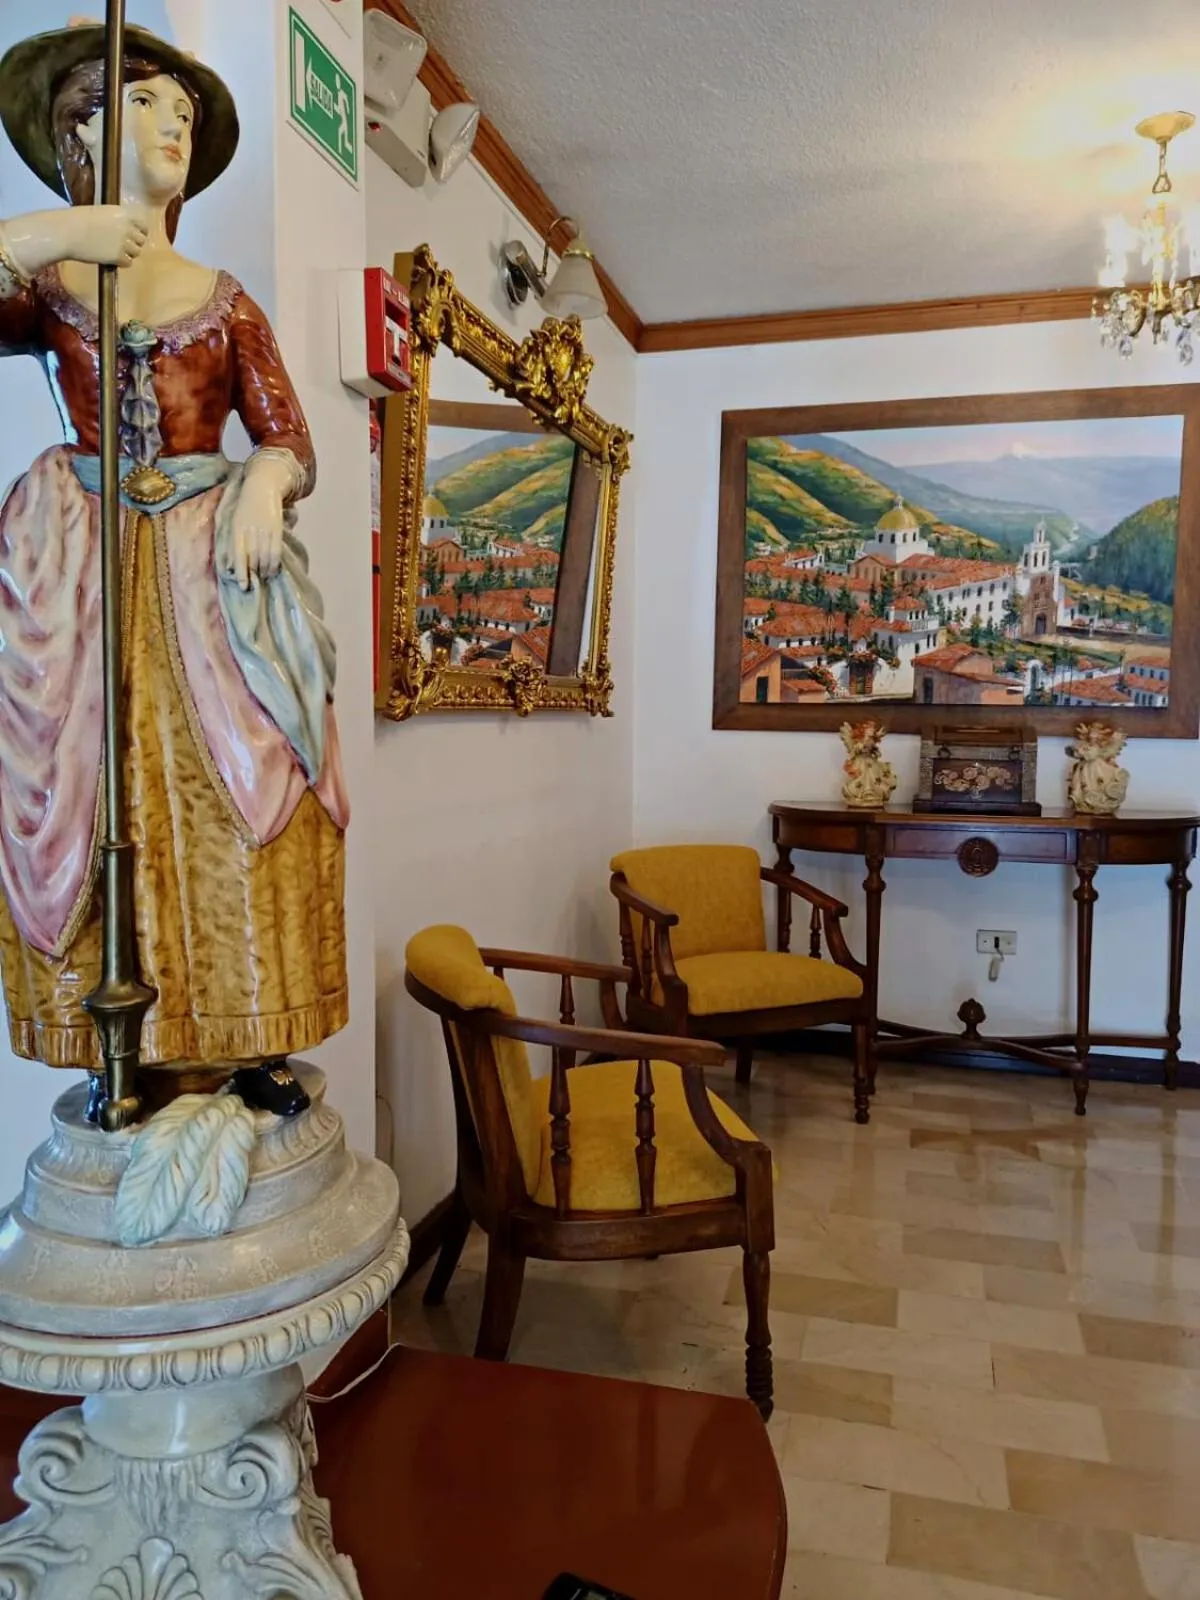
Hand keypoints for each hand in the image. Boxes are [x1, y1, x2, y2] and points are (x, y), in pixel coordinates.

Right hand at [65, 204, 149, 267]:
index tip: (134, 235)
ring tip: (113, 251)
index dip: (140, 231)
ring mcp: (124, 242)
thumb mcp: (101, 213)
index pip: (144, 224)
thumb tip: (127, 230)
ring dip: (127, 253)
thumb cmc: (78, 220)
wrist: (66, 232)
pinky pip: (128, 263)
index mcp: (123, 213)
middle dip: (133, 243)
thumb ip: (117, 220)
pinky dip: (121, 262)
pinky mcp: (118, 256)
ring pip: (136, 252)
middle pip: (141, 240)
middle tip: (121, 245)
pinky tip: (110, 259)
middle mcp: (127, 227)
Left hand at [231, 472, 284, 589]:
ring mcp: (264, 529)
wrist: (261, 486)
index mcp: (236, 529)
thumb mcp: (232, 521)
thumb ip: (231, 540)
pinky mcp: (276, 528)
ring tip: (264, 578)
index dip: (242, 573)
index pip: (239, 556)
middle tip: (255, 584)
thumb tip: (228, 564)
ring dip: (265, 571)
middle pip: (253, 559)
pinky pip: (276, 550)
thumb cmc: (243, 505)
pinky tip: (273, 570)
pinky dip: (274, 563)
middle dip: (254, 574)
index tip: (243, 586)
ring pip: (265, 557)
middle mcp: (250, 530)